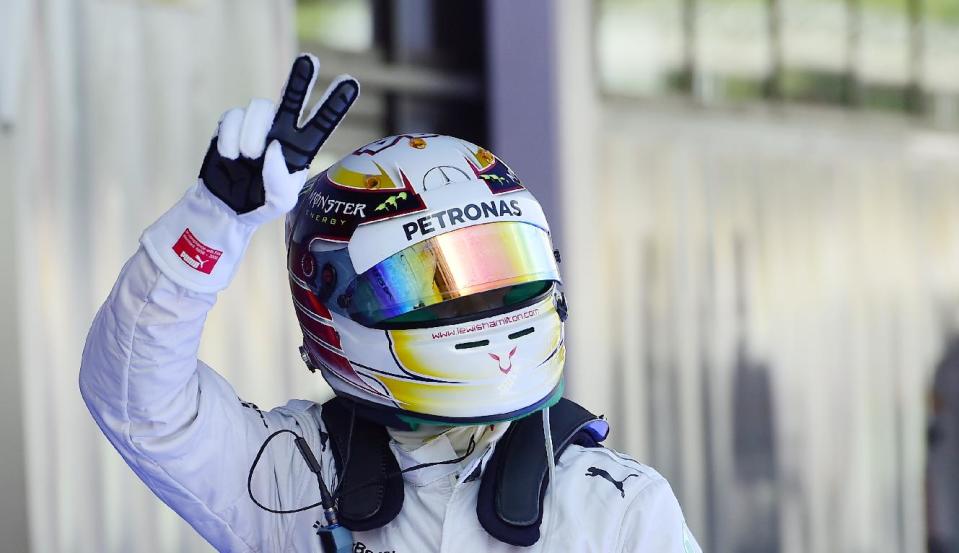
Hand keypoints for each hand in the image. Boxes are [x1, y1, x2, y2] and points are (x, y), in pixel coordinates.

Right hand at [198, 54, 358, 224]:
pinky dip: (229, 137)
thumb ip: (279, 177)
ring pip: (259, 107)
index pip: (322, 122)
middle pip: (293, 96)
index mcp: (301, 147)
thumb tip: (273, 145)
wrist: (226, 207)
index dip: (335, 104)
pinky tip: (230, 157)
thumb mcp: (280, 200)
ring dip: (252, 133)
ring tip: (248, 156)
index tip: (351, 83)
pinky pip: (232, 116)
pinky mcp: (231, 124)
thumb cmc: (260, 204)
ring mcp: (256, 125)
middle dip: (301, 78)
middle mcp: (281, 130)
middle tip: (309, 60)